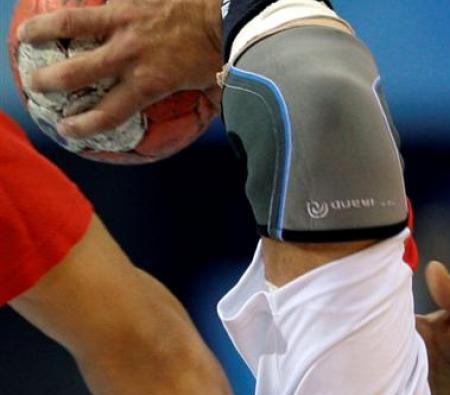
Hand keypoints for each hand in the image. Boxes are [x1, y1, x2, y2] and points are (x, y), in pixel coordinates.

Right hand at [17, 0, 222, 137]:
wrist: (229, 14)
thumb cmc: (226, 52)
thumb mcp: (213, 85)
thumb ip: (202, 100)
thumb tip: (212, 113)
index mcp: (148, 83)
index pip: (107, 113)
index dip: (83, 126)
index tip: (67, 131)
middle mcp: (128, 55)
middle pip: (75, 73)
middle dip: (49, 83)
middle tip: (36, 87)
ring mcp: (124, 21)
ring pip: (69, 25)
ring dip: (42, 32)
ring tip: (25, 38)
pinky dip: (80, 0)